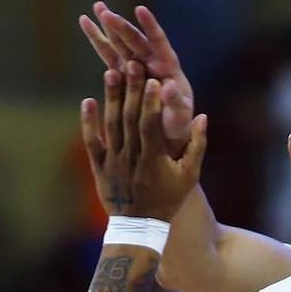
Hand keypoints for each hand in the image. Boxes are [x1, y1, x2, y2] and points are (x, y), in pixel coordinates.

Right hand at [78, 3, 195, 153]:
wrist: (166, 137)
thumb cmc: (178, 127)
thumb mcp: (179, 117)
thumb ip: (175, 102)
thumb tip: (169, 86)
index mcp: (169, 69)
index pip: (160, 43)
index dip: (151, 27)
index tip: (140, 10)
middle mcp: (152, 63)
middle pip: (136, 40)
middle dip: (120, 26)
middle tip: (104, 10)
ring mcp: (136, 67)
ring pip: (120, 43)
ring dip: (107, 26)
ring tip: (95, 7)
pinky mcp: (122, 75)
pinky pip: (108, 54)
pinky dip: (98, 40)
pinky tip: (86, 23)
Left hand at [80, 62, 207, 221]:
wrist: (140, 226)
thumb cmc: (168, 199)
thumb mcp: (190, 175)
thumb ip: (197, 145)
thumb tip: (202, 116)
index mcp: (154, 159)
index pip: (151, 124)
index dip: (151, 102)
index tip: (153, 79)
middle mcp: (131, 157)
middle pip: (129, 118)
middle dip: (131, 90)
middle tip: (131, 65)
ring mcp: (113, 161)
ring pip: (110, 125)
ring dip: (110, 98)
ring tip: (110, 72)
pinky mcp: (99, 166)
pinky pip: (92, 141)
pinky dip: (89, 122)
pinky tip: (88, 101)